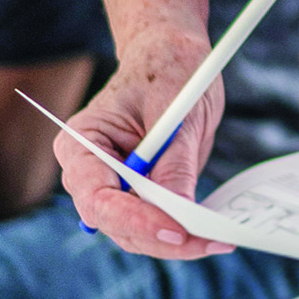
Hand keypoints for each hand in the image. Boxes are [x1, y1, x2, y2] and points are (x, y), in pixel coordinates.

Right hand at [51, 36, 233, 257]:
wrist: (170, 56)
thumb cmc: (166, 69)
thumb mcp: (176, 111)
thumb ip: (175, 162)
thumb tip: (180, 211)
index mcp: (81, 143)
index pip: (98, 198)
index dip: (135, 219)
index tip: (175, 230)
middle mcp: (90, 172)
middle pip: (117, 224)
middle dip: (162, 237)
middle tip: (209, 241)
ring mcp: (115, 187)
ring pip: (137, 233)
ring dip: (176, 241)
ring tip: (218, 238)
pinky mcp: (141, 194)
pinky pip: (157, 223)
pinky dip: (183, 230)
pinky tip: (213, 230)